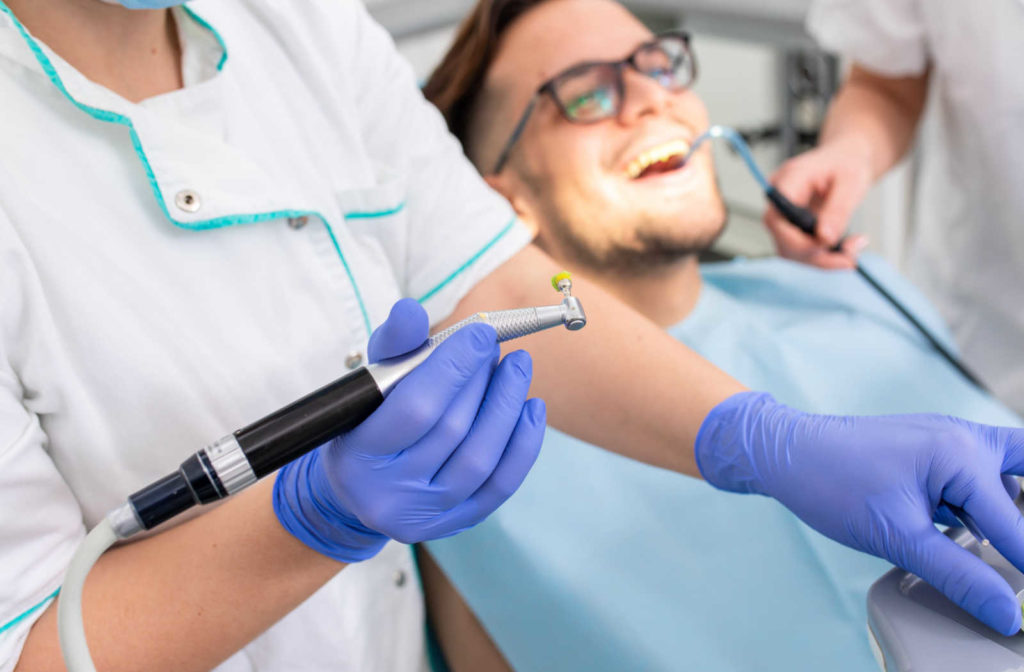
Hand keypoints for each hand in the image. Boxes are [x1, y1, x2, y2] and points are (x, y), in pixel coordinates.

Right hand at [274, 299, 545, 561]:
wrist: (358, 492)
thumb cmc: (366, 424)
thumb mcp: (368, 382)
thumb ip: (392, 345)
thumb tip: (411, 310)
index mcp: (359, 454)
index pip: (416, 408)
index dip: (454, 368)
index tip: (480, 334)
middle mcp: (389, 493)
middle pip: (452, 430)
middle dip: (481, 380)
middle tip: (496, 347)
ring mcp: (425, 516)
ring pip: (481, 458)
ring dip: (506, 405)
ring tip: (517, 368)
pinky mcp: (455, 525)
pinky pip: (501, 485)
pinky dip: (523, 444)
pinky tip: (531, 408)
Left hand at [696, 391, 1023, 635]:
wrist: (784, 452)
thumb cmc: (833, 485)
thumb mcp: (898, 538)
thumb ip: (959, 575)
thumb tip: (1006, 613)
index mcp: (963, 454)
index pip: (1017, 527)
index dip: (1022, 570)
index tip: (1022, 605)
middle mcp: (964, 437)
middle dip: (1022, 519)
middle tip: (1014, 560)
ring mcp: (948, 439)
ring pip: (1008, 471)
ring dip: (1009, 508)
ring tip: (1000, 552)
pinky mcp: (932, 449)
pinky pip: (978, 473)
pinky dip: (984, 501)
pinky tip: (971, 532)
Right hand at [764, 140, 871, 269]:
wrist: (846, 158)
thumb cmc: (847, 162)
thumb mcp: (851, 181)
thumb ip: (837, 209)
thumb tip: (825, 239)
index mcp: (788, 180)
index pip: (777, 220)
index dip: (798, 241)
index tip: (829, 247)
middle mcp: (778, 200)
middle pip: (782, 240)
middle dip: (816, 256)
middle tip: (850, 258)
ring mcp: (782, 215)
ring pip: (791, 251)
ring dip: (822, 259)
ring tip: (852, 249)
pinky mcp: (790, 227)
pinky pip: (800, 249)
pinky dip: (823, 254)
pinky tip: (844, 247)